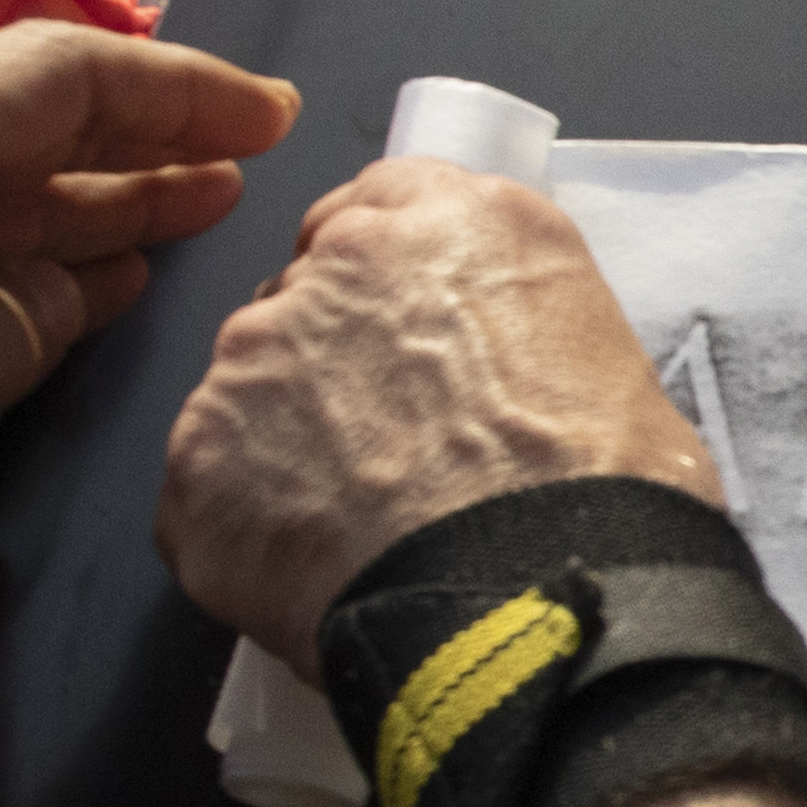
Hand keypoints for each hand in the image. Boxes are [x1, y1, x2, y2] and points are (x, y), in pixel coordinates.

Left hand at [0, 22, 299, 746]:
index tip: (270, 115)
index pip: (52, 80)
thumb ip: (4, 336)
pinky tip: (53, 284)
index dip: (175, 92)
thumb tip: (63, 288)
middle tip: (250, 162)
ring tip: (182, 213)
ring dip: (72, 199)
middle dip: (137, 138)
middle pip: (9, 118)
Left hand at [157, 159, 717, 667]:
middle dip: (334, 362)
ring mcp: (254, 357)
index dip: (390, 282)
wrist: (534, 599)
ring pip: (251, 390)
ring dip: (288, 442)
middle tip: (394, 448)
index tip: (405, 335)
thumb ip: (515, 320)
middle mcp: (341, 264)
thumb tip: (488, 372)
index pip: (382, 207)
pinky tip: (317, 572)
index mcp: (455, 219)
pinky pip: (211, 486)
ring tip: (361, 527)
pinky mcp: (199, 455)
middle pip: (306, 296)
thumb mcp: (607, 353)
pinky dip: (250, 526)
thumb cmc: (598, 493)